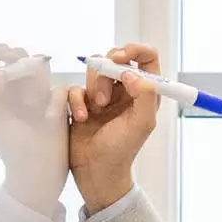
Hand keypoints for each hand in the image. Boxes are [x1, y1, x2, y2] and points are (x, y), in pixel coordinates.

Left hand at [0, 42, 70, 212]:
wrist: (37, 170)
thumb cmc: (9, 145)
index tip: (4, 63)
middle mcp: (14, 84)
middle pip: (17, 54)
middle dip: (19, 65)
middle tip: (20, 82)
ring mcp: (37, 90)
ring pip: (40, 66)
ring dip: (37, 83)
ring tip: (35, 105)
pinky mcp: (57, 100)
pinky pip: (58, 88)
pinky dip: (54, 99)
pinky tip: (50, 116)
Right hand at [65, 42, 166, 214]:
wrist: (96, 171)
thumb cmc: (122, 150)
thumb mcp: (142, 124)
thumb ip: (144, 94)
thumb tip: (130, 72)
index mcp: (143, 93)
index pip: (146, 57)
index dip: (135, 50)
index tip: (121, 58)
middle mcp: (124, 90)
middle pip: (116, 59)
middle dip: (108, 71)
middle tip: (106, 95)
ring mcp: (102, 95)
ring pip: (94, 70)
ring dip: (94, 88)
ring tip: (96, 111)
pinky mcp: (81, 102)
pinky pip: (75, 87)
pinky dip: (76, 101)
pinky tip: (81, 118)